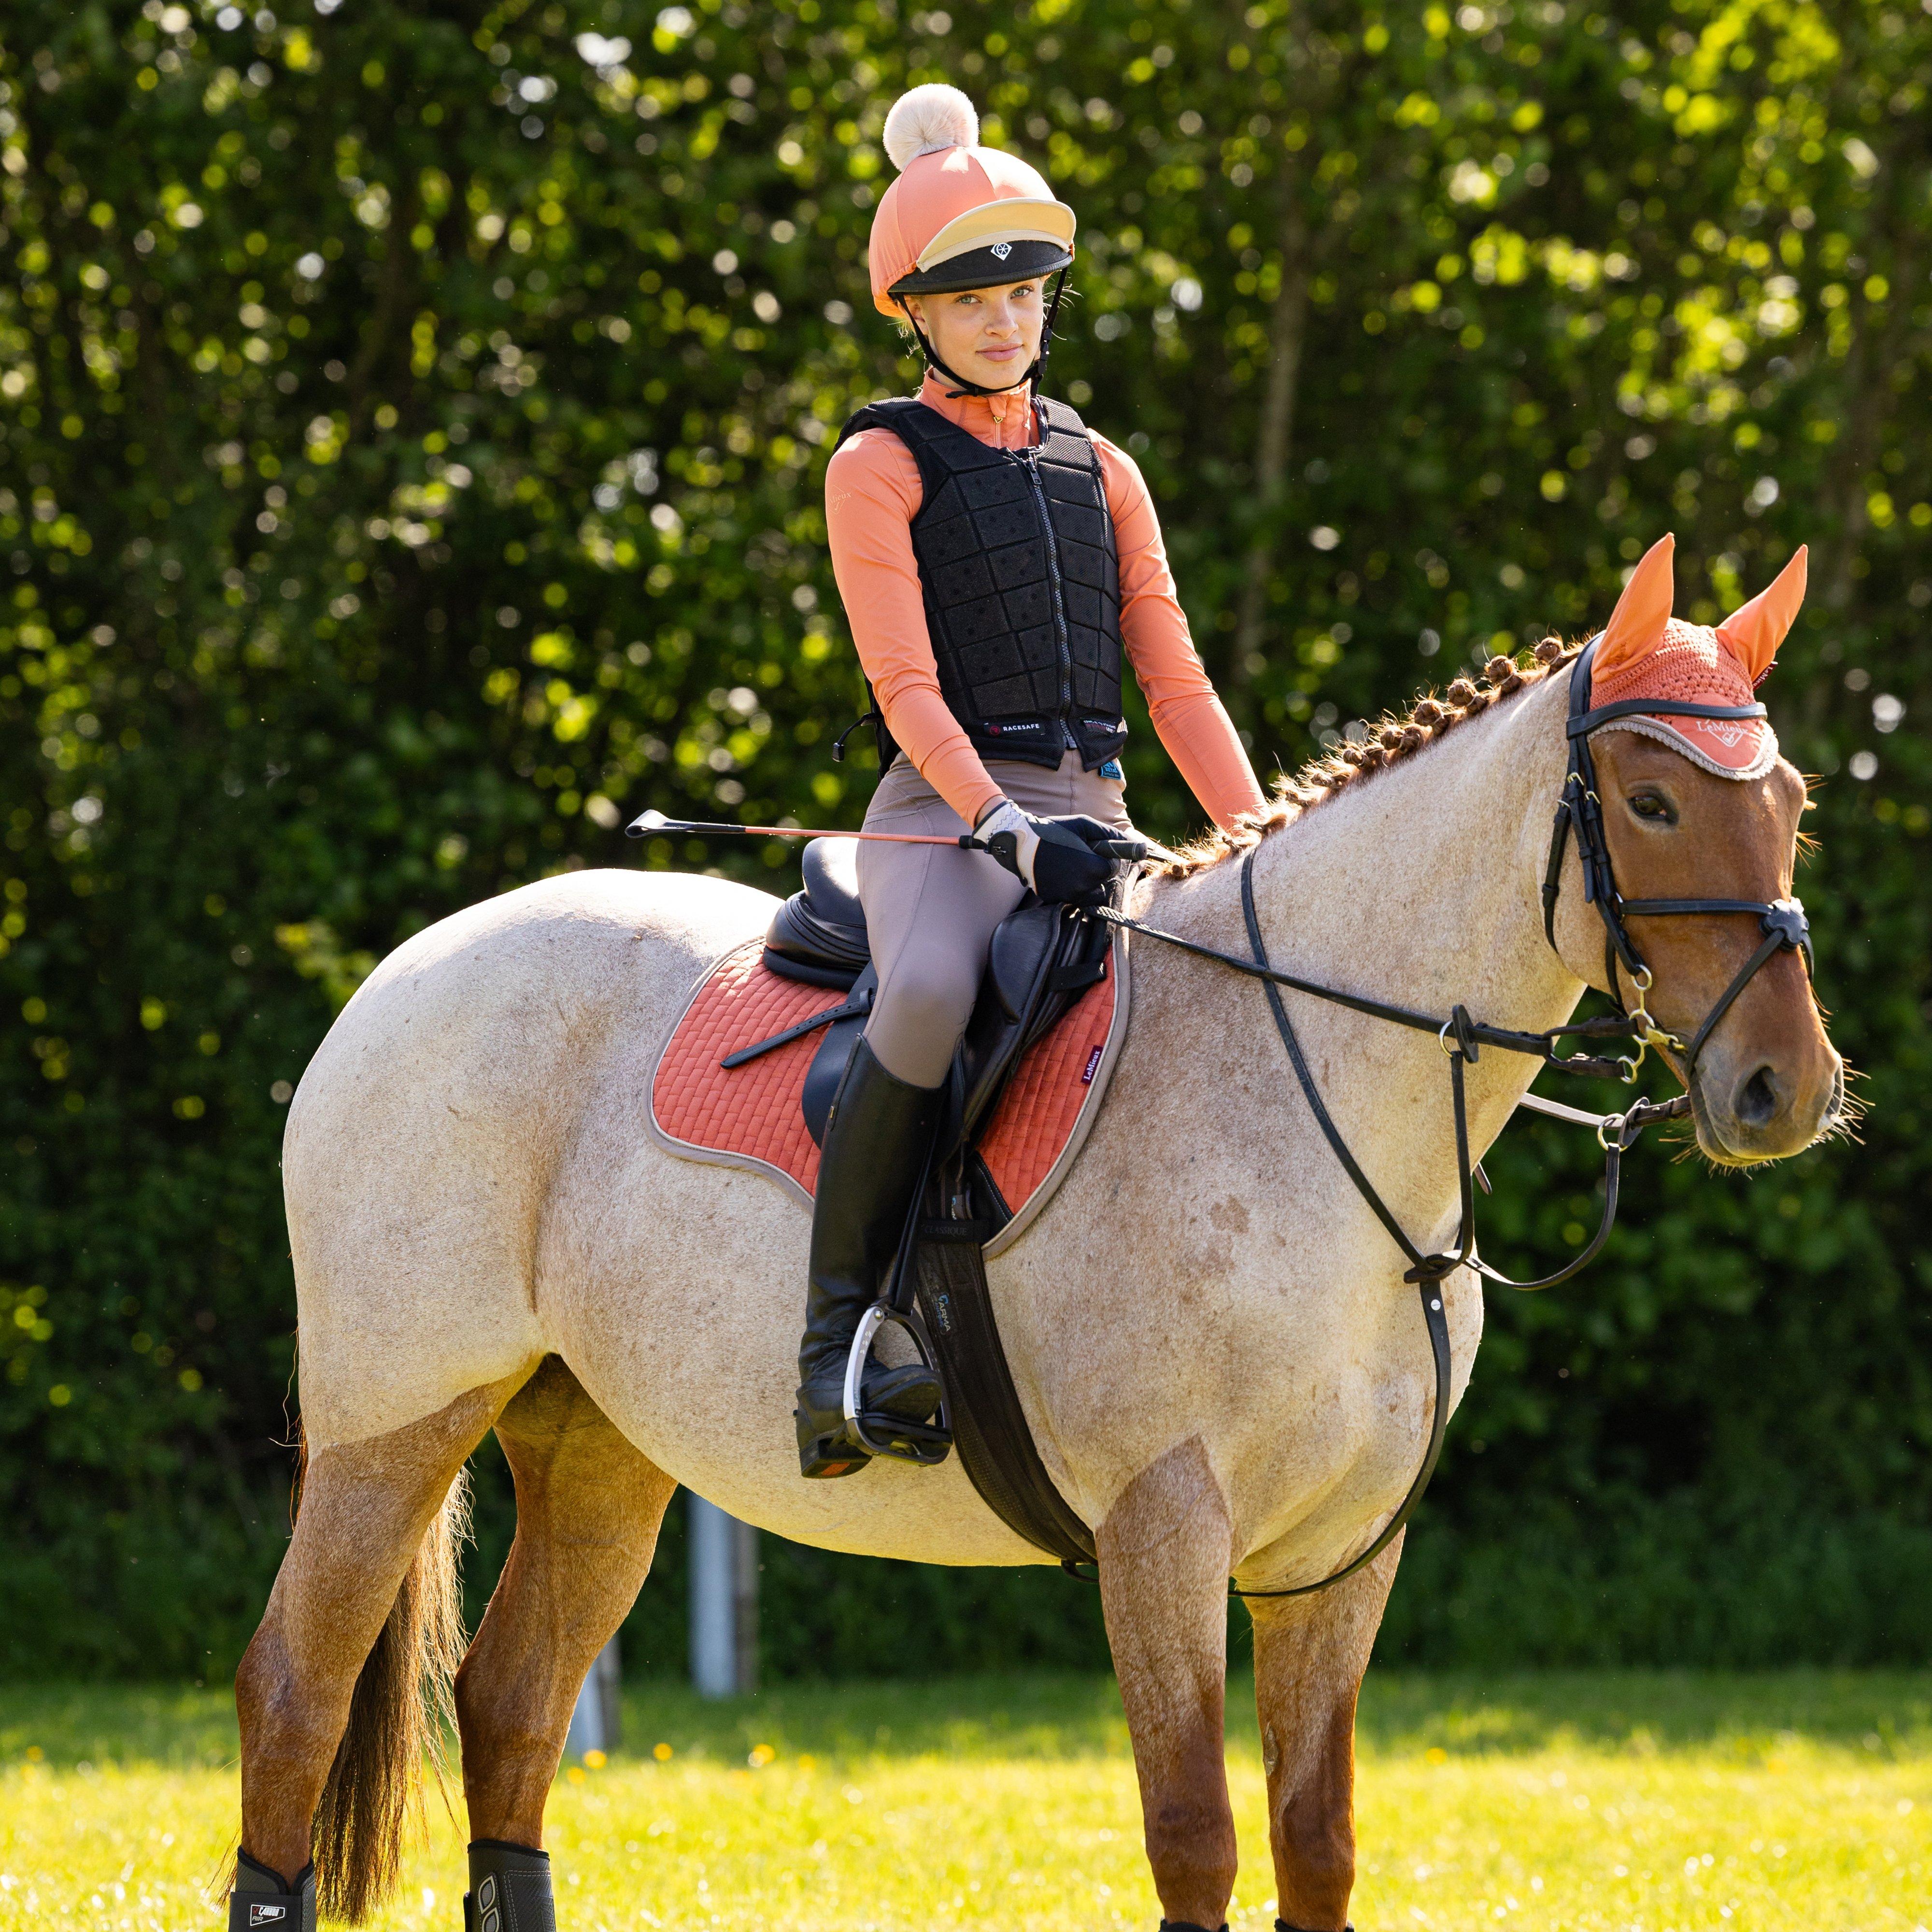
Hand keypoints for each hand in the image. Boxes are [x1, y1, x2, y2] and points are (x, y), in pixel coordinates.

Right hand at [973, 801, 1120, 903]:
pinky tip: (1060, 873)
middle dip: (1096, 869)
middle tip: (1079, 855)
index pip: (1113, 869)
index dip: (1105, 857)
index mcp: (1093, 869)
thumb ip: (1113, 836)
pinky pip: (1073, 897)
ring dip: (1086, 882)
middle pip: (1102, 882)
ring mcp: (1068, 896)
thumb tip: (1141, 846)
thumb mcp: (1085, 825)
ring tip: (1071, 865)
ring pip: (1090, 893)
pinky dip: (1071, 888)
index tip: (1091, 848)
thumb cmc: (1055, 831)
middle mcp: (1083, 888)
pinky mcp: (1055, 900)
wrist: (1021, 843)